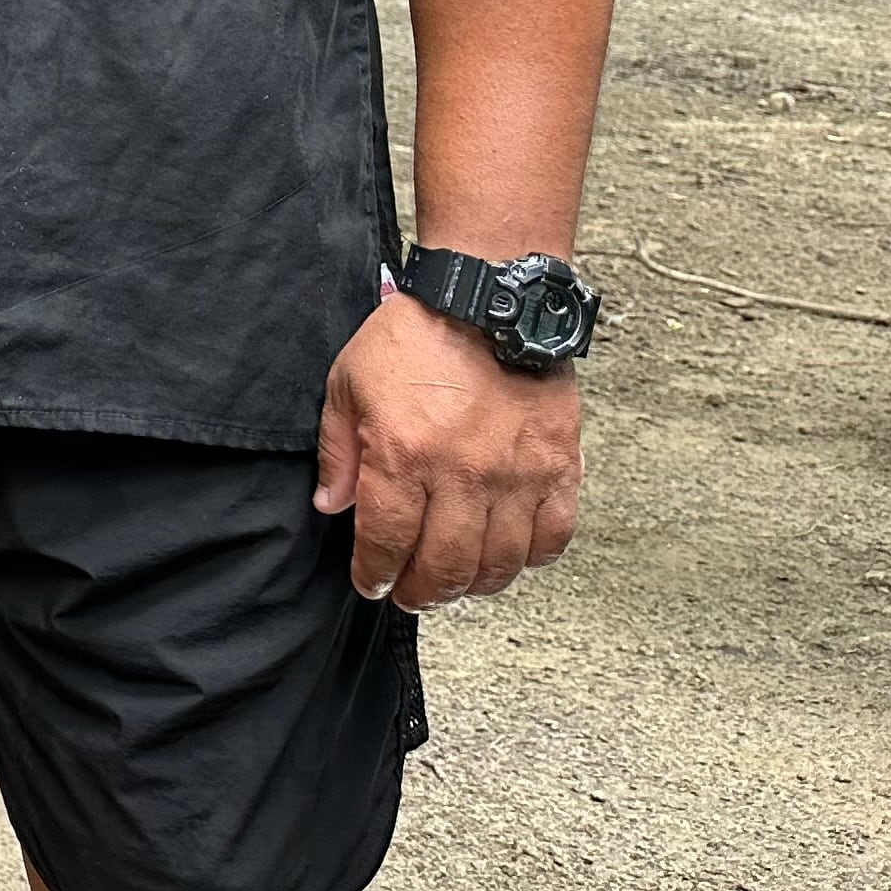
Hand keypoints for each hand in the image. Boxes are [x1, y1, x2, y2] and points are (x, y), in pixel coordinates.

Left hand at [313, 289, 582, 608]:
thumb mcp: (349, 382)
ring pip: (500, 564)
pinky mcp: (559, 467)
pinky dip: (531, 558)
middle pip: (445, 567)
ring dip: (474, 584)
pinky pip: (553, 537)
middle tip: (412, 593)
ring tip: (456, 580)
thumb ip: (339, 451)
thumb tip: (331, 506)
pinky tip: (510, 554)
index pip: (387, 542)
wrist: (488, 298)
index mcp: (404, 454)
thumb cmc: (415, 335)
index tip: (372, 584)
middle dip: (422, 592)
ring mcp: (517, 475)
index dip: (375, 574)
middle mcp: (463, 474)